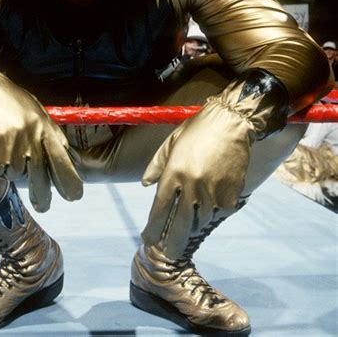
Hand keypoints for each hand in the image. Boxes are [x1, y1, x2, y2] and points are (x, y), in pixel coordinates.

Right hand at [0, 69, 82, 211]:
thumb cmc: (9, 101)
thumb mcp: (36, 112)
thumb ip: (49, 133)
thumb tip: (66, 153)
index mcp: (44, 127)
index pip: (61, 158)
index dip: (69, 179)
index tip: (75, 196)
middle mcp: (31, 138)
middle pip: (40, 177)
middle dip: (42, 195)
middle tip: (44, 206)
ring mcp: (12, 145)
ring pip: (13, 173)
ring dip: (7, 166)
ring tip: (0, 143)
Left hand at [141, 98, 252, 258]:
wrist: (230, 122)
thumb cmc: (197, 130)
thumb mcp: (170, 143)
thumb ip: (156, 165)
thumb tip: (146, 184)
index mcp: (173, 172)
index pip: (159, 208)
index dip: (153, 227)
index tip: (149, 239)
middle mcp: (192, 185)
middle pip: (179, 222)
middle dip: (172, 241)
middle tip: (168, 253)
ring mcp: (212, 190)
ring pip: (201, 220)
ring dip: (193, 228)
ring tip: (187, 232)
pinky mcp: (231, 192)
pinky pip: (220, 211)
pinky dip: (214, 214)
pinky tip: (209, 213)